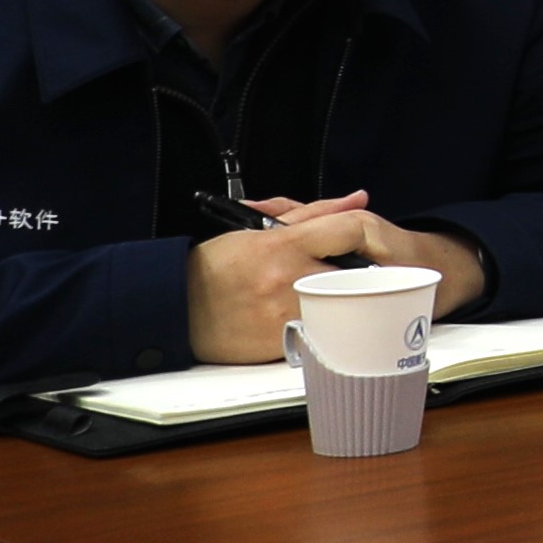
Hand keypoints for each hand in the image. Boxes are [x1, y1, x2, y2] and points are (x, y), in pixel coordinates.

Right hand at [191, 204, 490, 357]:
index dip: (364, 234)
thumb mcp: (258, 231)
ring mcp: (285, 313)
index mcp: (282, 246)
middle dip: (364, 272)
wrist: (176, 308)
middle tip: (365, 274)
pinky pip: (321, 330)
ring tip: (345, 297)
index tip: (366, 242)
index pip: (349, 230)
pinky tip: (320, 319)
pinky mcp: (281, 342)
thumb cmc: (216, 267)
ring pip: (342, 304)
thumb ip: (315, 213)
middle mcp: (287, 279)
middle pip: (355, 271)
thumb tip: (359, 199)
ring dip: (348, 300)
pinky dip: (326, 323)